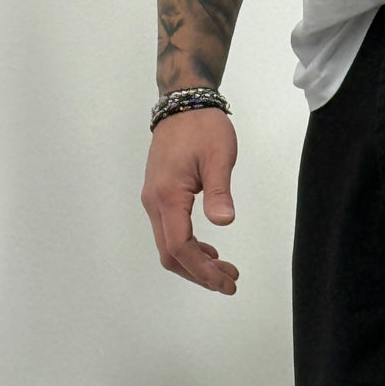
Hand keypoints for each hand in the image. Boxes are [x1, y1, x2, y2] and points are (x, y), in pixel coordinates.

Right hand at [141, 108, 239, 294]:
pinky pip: (170, 233)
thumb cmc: (203, 128)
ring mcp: (154, 201)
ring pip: (169, 247)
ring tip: (226, 270)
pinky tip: (210, 251)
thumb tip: (223, 221)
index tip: (226, 282)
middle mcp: (154, 203)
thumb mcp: (219, 157)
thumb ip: (219, 191)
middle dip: (199, 274)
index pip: (179, 248)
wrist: (182, 103)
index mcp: (167, 197)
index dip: (202, 271)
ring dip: (195, 264)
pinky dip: (189, 249)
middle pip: (170, 255)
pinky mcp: (160, 197)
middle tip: (230, 282)